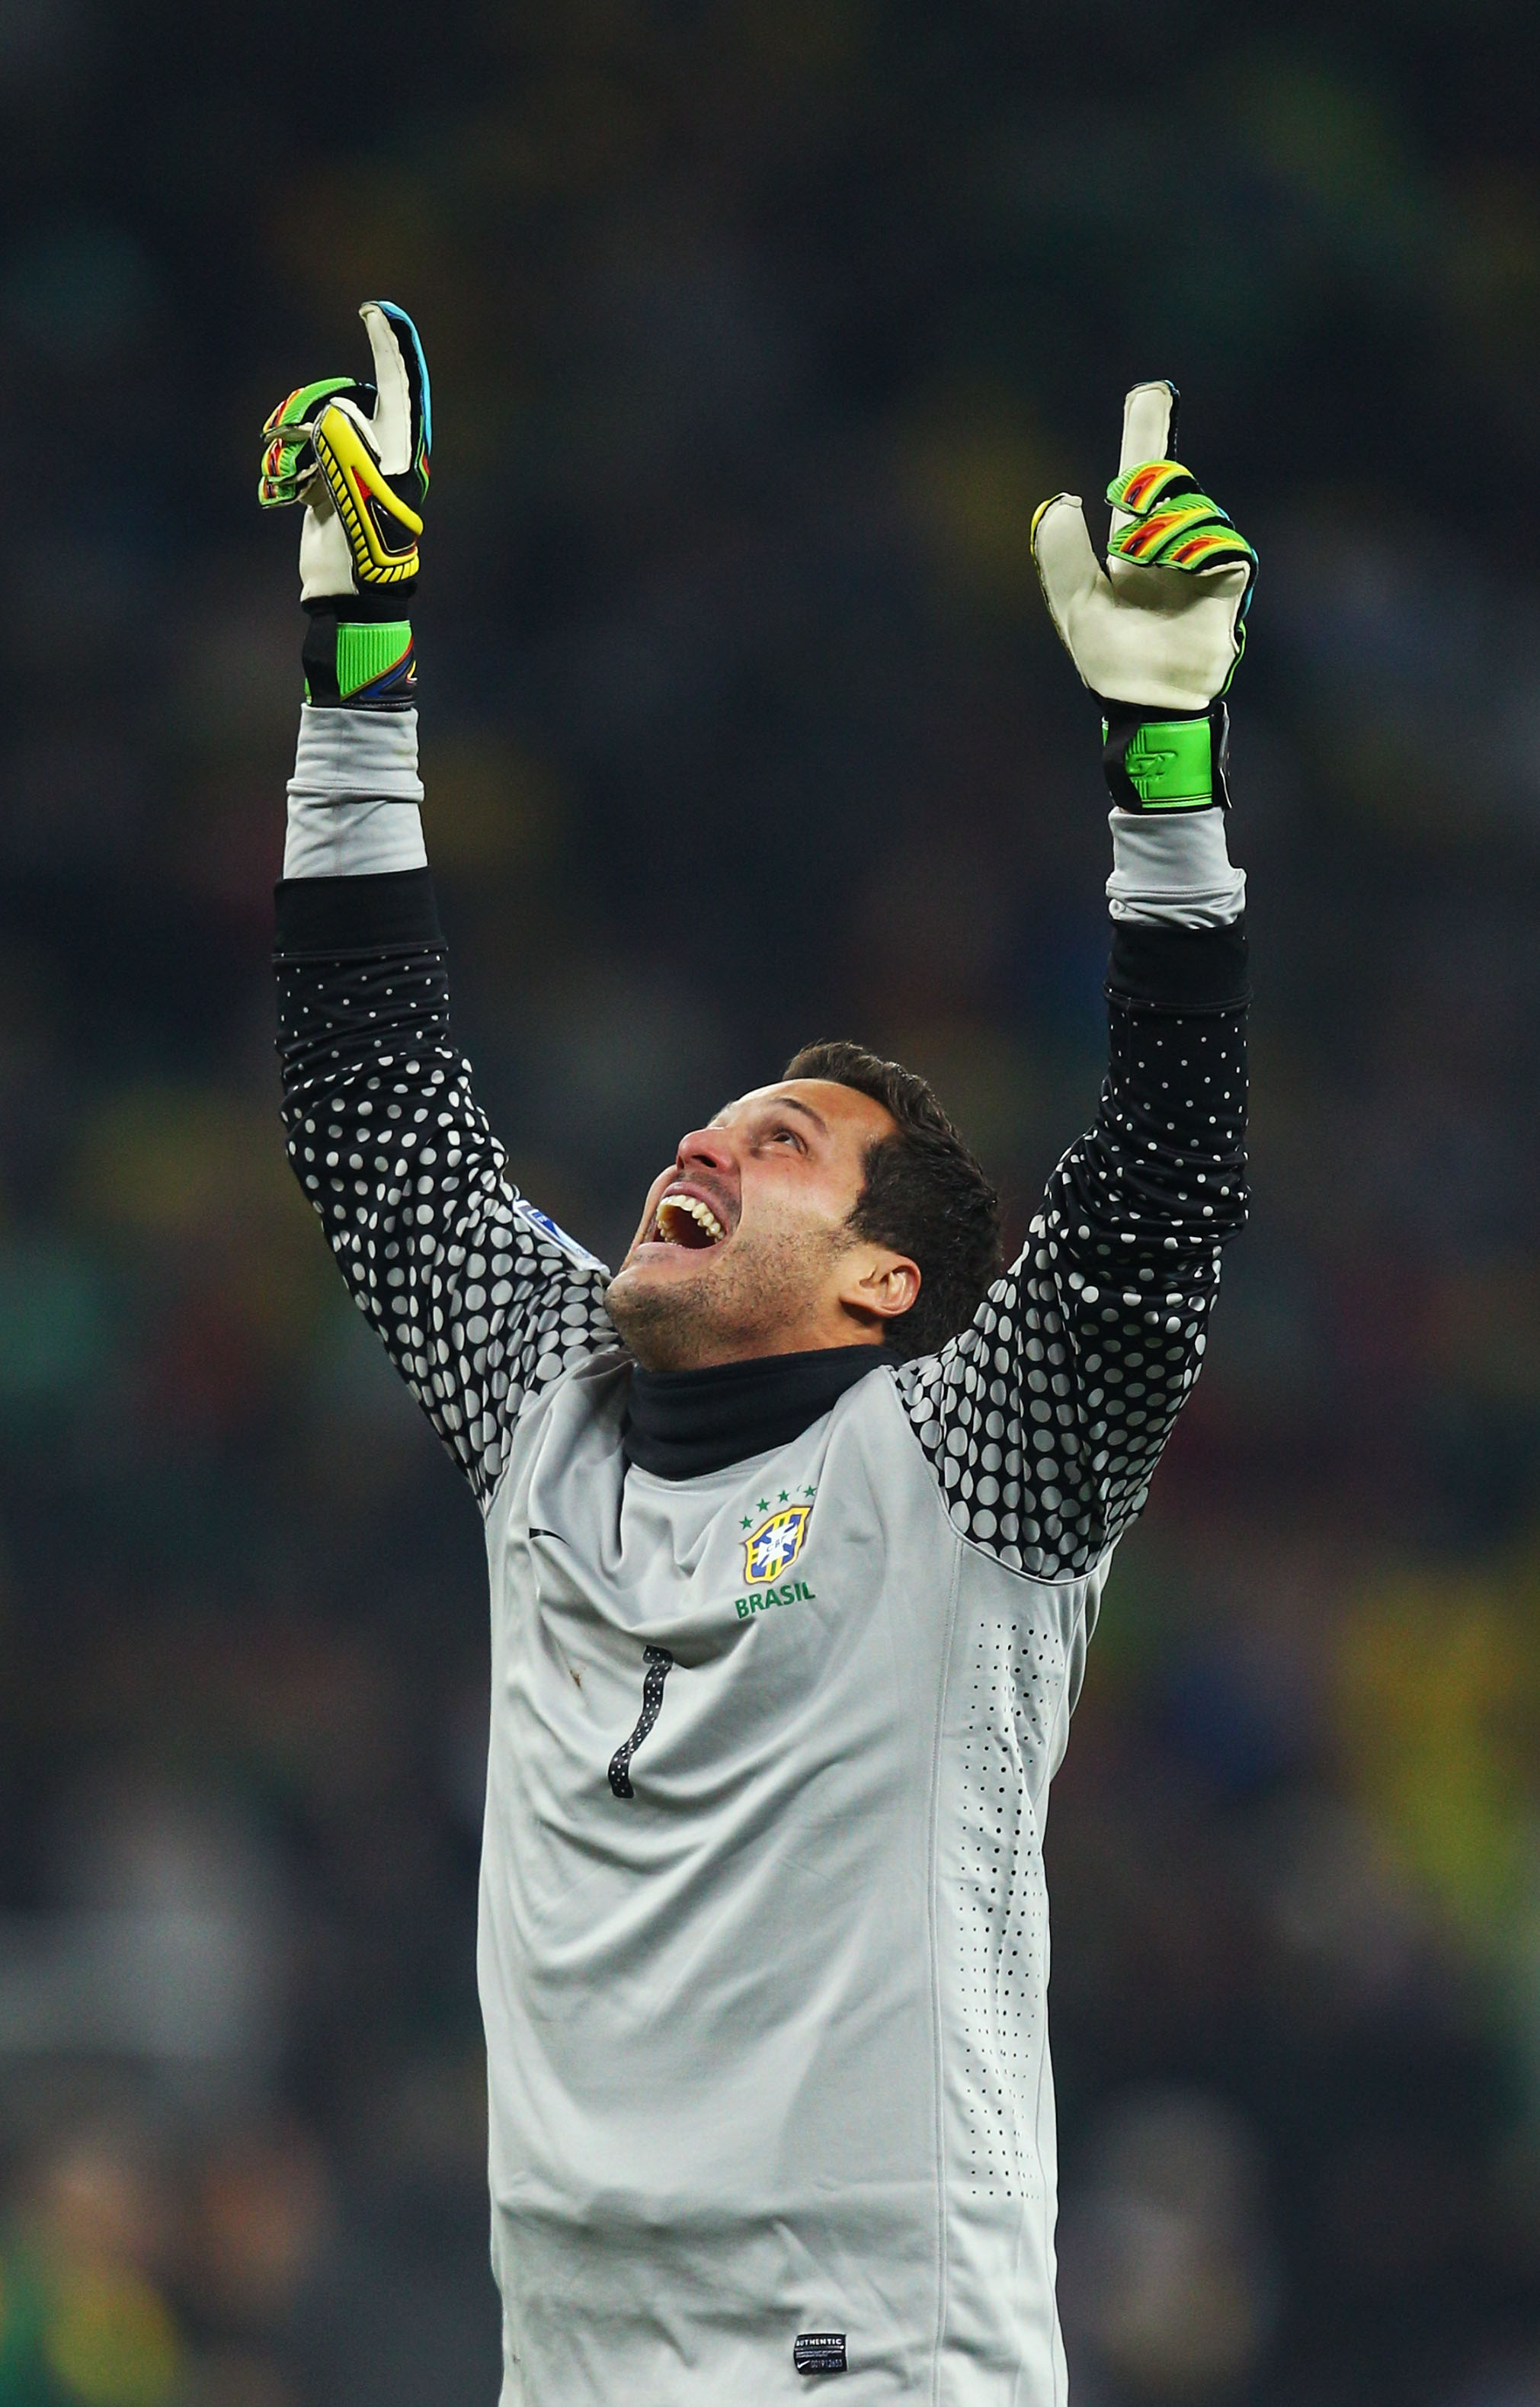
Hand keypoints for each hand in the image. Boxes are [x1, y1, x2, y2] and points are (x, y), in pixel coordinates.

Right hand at [259, 301, 430, 604]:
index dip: (390, 343)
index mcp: (402, 448)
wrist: (348, 593)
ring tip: (283, 479)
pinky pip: (297, 453)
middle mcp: (380, 450)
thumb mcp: (359, 488)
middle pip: (340, 402)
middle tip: (291, 440)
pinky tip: (281, 493)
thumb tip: (329, 416)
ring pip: (312, 426)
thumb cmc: (366, 545)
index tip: (373, 309)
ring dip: (289, 448)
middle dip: (309, 415)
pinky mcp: (326, 480)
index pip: (400, 383)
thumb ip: (344, 441)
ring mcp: (351, 464)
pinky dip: (283, 469)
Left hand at [1030, 382, 1254, 715]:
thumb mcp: (1074, 605)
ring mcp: (1204, 557)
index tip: (1151, 388)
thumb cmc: (1112, 659)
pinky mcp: (1229, 579)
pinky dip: (1194, 547)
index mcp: (1134, 543)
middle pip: (1169, 479)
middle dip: (1148, 478)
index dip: (1147, 431)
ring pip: (1191, 509)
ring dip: (1162, 527)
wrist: (1146, 702)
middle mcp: (1172, 542)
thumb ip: (1062, 555)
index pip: (1144, 476)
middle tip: (1125, 505)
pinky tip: (1175, 567)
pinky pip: (1221, 542)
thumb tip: (1064, 498)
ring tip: (1143, 561)